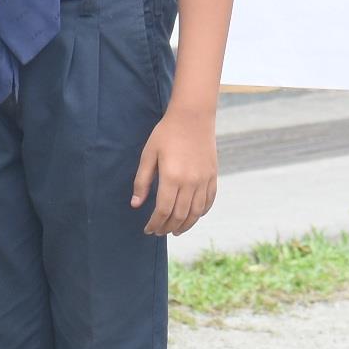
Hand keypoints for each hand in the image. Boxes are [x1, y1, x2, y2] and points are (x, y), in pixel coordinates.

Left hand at [130, 107, 218, 234]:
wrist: (193, 116)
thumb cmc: (166, 134)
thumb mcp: (148, 155)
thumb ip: (142, 181)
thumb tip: (136, 204)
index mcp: (172, 177)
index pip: (163, 211)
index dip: (155, 223)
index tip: (148, 229)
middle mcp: (190, 182)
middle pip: (180, 216)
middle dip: (168, 227)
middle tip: (159, 232)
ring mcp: (204, 180)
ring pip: (195, 212)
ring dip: (185, 225)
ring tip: (175, 230)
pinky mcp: (213, 176)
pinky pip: (208, 201)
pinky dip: (200, 213)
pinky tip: (192, 216)